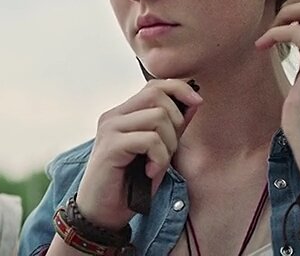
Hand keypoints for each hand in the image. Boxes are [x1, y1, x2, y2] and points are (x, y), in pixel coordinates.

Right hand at [75, 79, 201, 228]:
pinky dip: (159, 158)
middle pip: (157, 95)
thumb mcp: (157, 153)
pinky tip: (151, 172)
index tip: (197, 102)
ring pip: (157, 117)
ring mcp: (110, 129)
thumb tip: (193, 102)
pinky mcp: (111, 146)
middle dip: (175, 121)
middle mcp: (114, 117)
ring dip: (168, 145)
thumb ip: (172, 128)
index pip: (155, 85)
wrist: (102, 213)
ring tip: (157, 164)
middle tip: (168, 149)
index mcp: (123, 115)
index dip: (179, 88)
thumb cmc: (128, 185)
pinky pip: (150, 140)